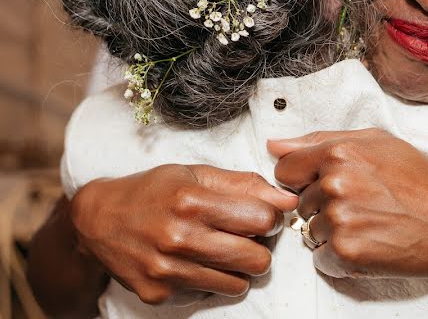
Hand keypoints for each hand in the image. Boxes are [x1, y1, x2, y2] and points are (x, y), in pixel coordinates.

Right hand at [70, 164, 298, 303]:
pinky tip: (197, 262)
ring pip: (238, 283)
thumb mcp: (196, 174)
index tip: (263, 215)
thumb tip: (288, 199)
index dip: (270, 217)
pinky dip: (212, 280)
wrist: (97, 220)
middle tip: (248, 237)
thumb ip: (245, 184)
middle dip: (261, 247)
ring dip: (239, 267)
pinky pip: (210, 294)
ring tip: (223, 249)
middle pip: (256, 259)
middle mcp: (178, 238)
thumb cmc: (154, 191)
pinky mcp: (158, 293)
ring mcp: (167, 270)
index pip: (261, 219)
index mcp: (191, 201)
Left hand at [268, 128, 427, 285]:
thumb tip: (275, 144)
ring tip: (373, 225)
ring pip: (311, 232)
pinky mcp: (346, 253)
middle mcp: (335, 183)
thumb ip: (321, 139)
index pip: (286, 170)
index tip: (330, 185)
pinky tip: (372, 244)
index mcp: (339, 152)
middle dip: (324, 207)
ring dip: (334, 233)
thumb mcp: (379, 143)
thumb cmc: (422, 181)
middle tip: (366, 206)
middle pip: (299, 203)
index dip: (305, 179)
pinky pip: (322, 259)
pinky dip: (342, 258)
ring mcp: (339, 219)